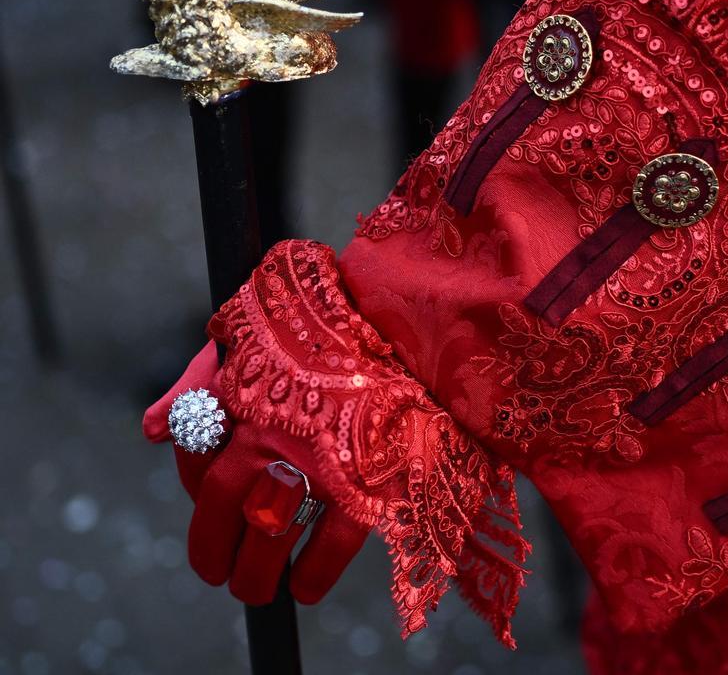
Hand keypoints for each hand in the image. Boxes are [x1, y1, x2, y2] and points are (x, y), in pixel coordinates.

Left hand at [144, 342, 369, 604]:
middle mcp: (272, 435)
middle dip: (217, 556)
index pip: (199, 468)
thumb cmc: (315, 329)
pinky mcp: (366, 480)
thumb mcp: (247, 337)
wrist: (392, 319)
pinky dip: (316, 573)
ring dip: (258, 576)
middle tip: (223, 578)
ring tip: (259, 590)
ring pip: (272, 537)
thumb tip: (151, 431)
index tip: (208, 520)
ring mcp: (320, 462)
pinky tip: (305, 587)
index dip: (198, 501)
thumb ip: (197, 382)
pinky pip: (334, 543)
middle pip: (226, 513)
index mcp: (240, 400)